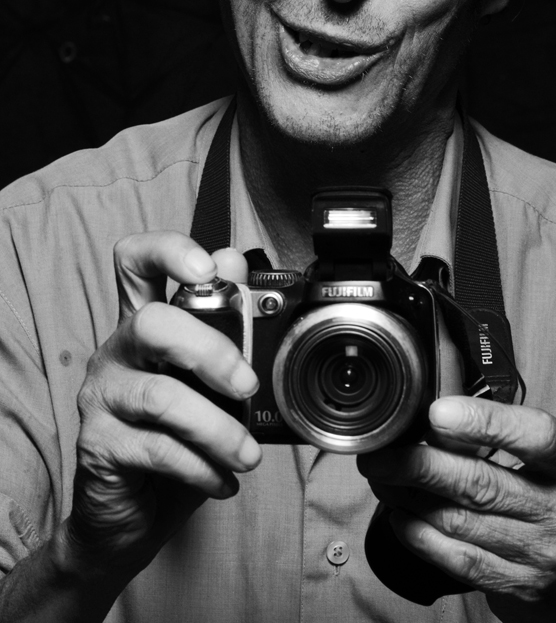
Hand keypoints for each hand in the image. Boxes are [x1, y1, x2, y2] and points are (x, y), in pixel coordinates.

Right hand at [62, 233, 260, 581]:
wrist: (133, 512)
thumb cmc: (177, 435)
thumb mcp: (208, 382)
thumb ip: (223, 326)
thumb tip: (236, 265)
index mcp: (144, 324)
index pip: (136, 263)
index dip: (168, 252)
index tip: (208, 269)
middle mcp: (117, 351)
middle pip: (151, 323)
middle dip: (210, 350)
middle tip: (248, 385)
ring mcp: (103, 397)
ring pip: (160, 396)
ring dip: (217, 427)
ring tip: (248, 454)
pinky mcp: (99, 445)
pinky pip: (157, 450)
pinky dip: (201, 467)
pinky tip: (223, 479)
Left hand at [358, 397, 555, 621]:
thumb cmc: (555, 499)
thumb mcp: (550, 461)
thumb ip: (502, 433)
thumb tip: (434, 411)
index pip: (536, 437)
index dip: (485, 422)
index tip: (437, 412)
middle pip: (481, 484)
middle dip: (420, 464)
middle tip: (380, 450)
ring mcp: (540, 555)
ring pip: (458, 520)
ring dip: (409, 495)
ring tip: (382, 475)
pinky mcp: (514, 586)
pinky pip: (454, 557)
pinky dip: (418, 532)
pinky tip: (399, 512)